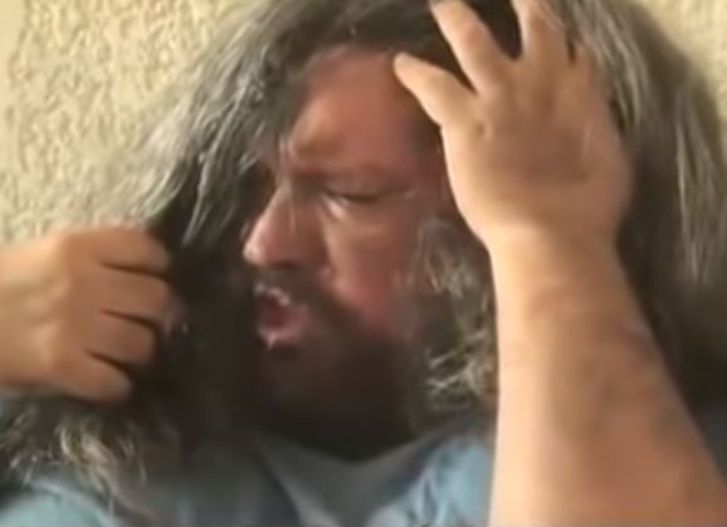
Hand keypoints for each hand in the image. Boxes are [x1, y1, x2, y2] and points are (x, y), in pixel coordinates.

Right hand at [0, 227, 173, 401]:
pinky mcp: (60, 366)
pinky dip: (117, 386)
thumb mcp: (45, 253)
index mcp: (76, 246)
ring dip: (141, 351)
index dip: (158, 268)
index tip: (154, 278)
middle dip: (158, 313)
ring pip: (141, 342)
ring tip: (128, 353)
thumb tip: (151, 275)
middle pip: (155, 298)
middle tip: (149, 322)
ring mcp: (72, 326)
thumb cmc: (1, 285)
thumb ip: (96, 258)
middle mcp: (81, 282)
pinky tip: (107, 380)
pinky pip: (114, 382)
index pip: (146, 250)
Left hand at [393, 0, 631, 250]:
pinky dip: (415, 73)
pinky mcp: (464, 118)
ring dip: (456, 18)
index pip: (573, 50)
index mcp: (579, 93)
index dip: (563, 40)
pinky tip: (400, 62)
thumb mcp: (606, 160)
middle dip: (524, 6)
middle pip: (533, 27)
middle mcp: (541, 82)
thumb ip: (593, 126)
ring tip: (440, 4)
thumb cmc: (586, 209)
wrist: (551, 230)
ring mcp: (499, 96)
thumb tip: (587, 112)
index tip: (557, 36)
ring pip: (473, 41)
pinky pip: (433, 84)